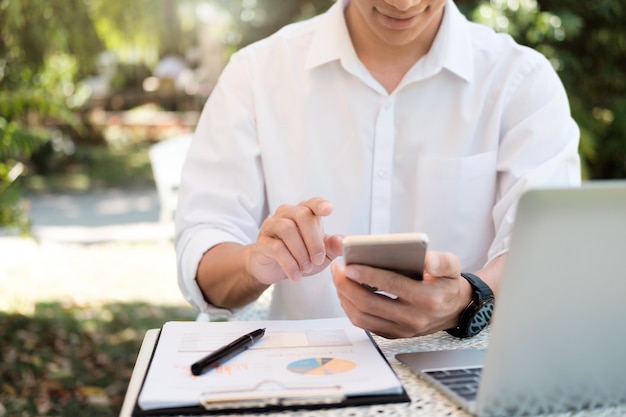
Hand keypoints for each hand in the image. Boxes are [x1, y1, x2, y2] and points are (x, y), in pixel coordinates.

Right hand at [246, 197, 342, 284]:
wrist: (272, 270)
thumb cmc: (300, 257)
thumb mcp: (321, 254)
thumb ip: (332, 247)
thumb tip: (340, 242)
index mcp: (303, 213)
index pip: (312, 203)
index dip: (320, 204)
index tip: (329, 209)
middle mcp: (286, 214)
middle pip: (301, 215)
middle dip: (313, 239)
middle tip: (318, 260)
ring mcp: (272, 226)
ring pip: (287, 229)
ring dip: (301, 252)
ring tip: (306, 268)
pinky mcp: (262, 242)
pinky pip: (276, 247)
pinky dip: (289, 264)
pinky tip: (296, 275)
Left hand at [331, 251, 470, 338]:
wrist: (454, 309)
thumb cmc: (447, 283)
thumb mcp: (452, 267)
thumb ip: (441, 261)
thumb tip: (427, 259)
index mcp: (428, 299)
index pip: (392, 286)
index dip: (368, 275)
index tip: (350, 265)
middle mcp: (413, 318)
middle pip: (370, 304)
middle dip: (347, 286)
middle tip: (337, 269)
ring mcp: (402, 330)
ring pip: (363, 317)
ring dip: (344, 298)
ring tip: (338, 279)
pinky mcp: (393, 335)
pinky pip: (364, 325)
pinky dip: (350, 308)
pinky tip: (345, 292)